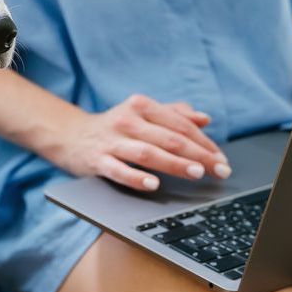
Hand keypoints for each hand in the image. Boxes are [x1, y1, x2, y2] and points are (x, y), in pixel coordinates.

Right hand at [54, 94, 231, 191]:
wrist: (70, 136)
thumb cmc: (114, 127)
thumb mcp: (142, 114)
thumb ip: (174, 113)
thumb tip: (204, 119)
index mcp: (142, 106)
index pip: (180, 124)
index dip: (204, 142)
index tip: (221, 159)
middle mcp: (127, 120)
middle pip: (169, 138)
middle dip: (197, 155)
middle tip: (218, 169)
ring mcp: (112, 140)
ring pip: (148, 153)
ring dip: (174, 163)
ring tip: (195, 173)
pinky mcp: (97, 160)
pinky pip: (119, 170)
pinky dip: (136, 177)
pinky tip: (152, 184)